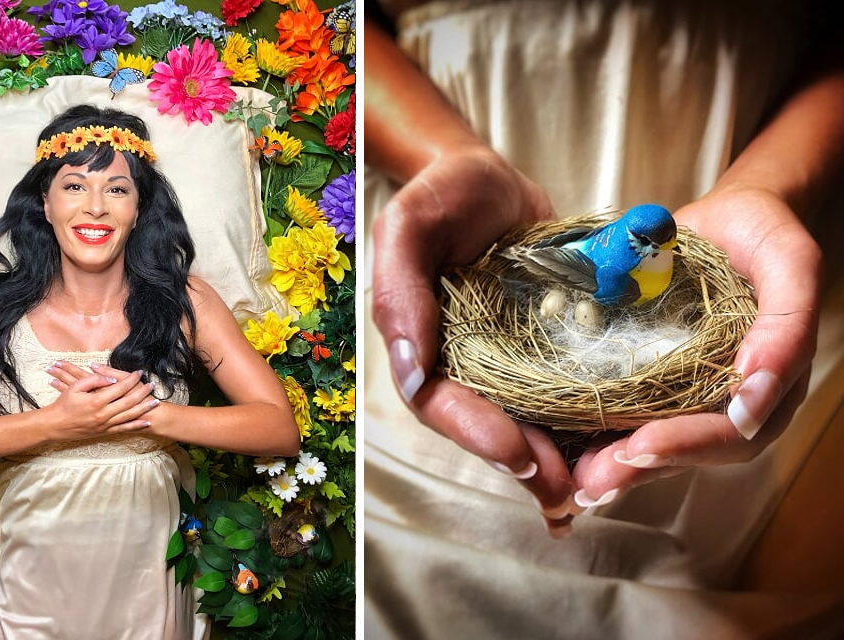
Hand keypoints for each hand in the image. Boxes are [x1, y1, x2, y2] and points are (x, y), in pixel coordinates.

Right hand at [44, 360, 158, 439]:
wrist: (55, 426)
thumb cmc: (63, 404)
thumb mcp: (75, 388)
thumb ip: (94, 380)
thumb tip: (112, 379)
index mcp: (96, 401)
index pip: (119, 388)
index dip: (131, 380)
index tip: (139, 373)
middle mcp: (103, 414)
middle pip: (129, 402)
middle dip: (142, 393)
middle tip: (152, 385)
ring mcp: (105, 424)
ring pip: (129, 416)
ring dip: (144, 408)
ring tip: (155, 401)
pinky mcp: (104, 432)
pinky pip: (123, 429)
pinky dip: (136, 426)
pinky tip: (146, 422)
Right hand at [372, 147, 581, 534]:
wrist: (489, 180)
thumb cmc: (442, 195)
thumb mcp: (409, 226)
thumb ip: (400, 291)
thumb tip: (409, 374)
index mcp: (423, 347)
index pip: (441, 404)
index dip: (477, 434)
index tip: (519, 456)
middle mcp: (464, 363)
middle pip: (489, 426)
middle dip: (528, 464)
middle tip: (569, 495)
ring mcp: (507, 359)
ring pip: (531, 419)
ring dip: (561, 458)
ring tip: (598, 487)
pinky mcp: (548, 347)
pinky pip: (566, 388)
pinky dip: (590, 420)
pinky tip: (623, 443)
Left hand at [570, 186, 821, 505]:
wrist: (728, 220)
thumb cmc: (764, 238)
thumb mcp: (790, 264)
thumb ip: (788, 324)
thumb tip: (753, 389)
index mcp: (764, 388)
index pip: (728, 434)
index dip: (685, 445)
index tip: (638, 448)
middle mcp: (722, 402)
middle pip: (681, 452)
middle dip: (633, 468)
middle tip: (589, 482)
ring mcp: (683, 394)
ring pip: (648, 442)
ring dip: (608, 464)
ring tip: (568, 477)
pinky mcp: (649, 379)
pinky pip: (623, 412)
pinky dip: (590, 431)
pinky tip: (556, 442)